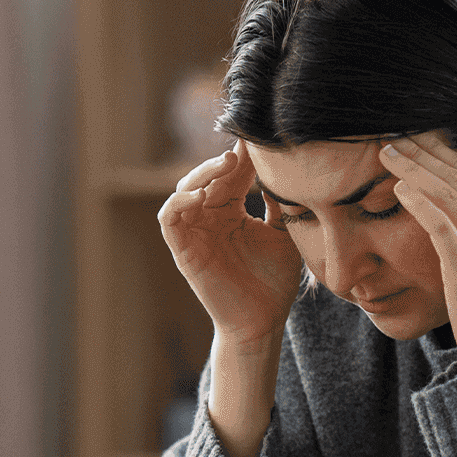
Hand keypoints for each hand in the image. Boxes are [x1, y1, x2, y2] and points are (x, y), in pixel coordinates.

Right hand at [158, 139, 304, 351]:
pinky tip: (200, 193)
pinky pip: (169, 217)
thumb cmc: (274, 281)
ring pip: (186, 188)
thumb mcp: (284, 234)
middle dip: (227, 157)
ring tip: (226, 163)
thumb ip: (280, 203)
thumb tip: (286, 168)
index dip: (245, 154)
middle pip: (211, 175)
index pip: (234, 173)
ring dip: (203, 172)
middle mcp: (210, 216)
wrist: (262, 321)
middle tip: (245, 145)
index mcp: (232, 210)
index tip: (262, 135)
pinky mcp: (182, 248)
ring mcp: (194, 231)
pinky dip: (179, 201)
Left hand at [380, 129, 456, 364]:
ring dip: (413, 170)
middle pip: (456, 175)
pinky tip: (399, 188)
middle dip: (422, 152)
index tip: (412, 135)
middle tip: (391, 137)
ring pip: (446, 193)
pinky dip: (419, 202)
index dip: (438, 149)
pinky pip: (440, 223)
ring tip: (387, 156)